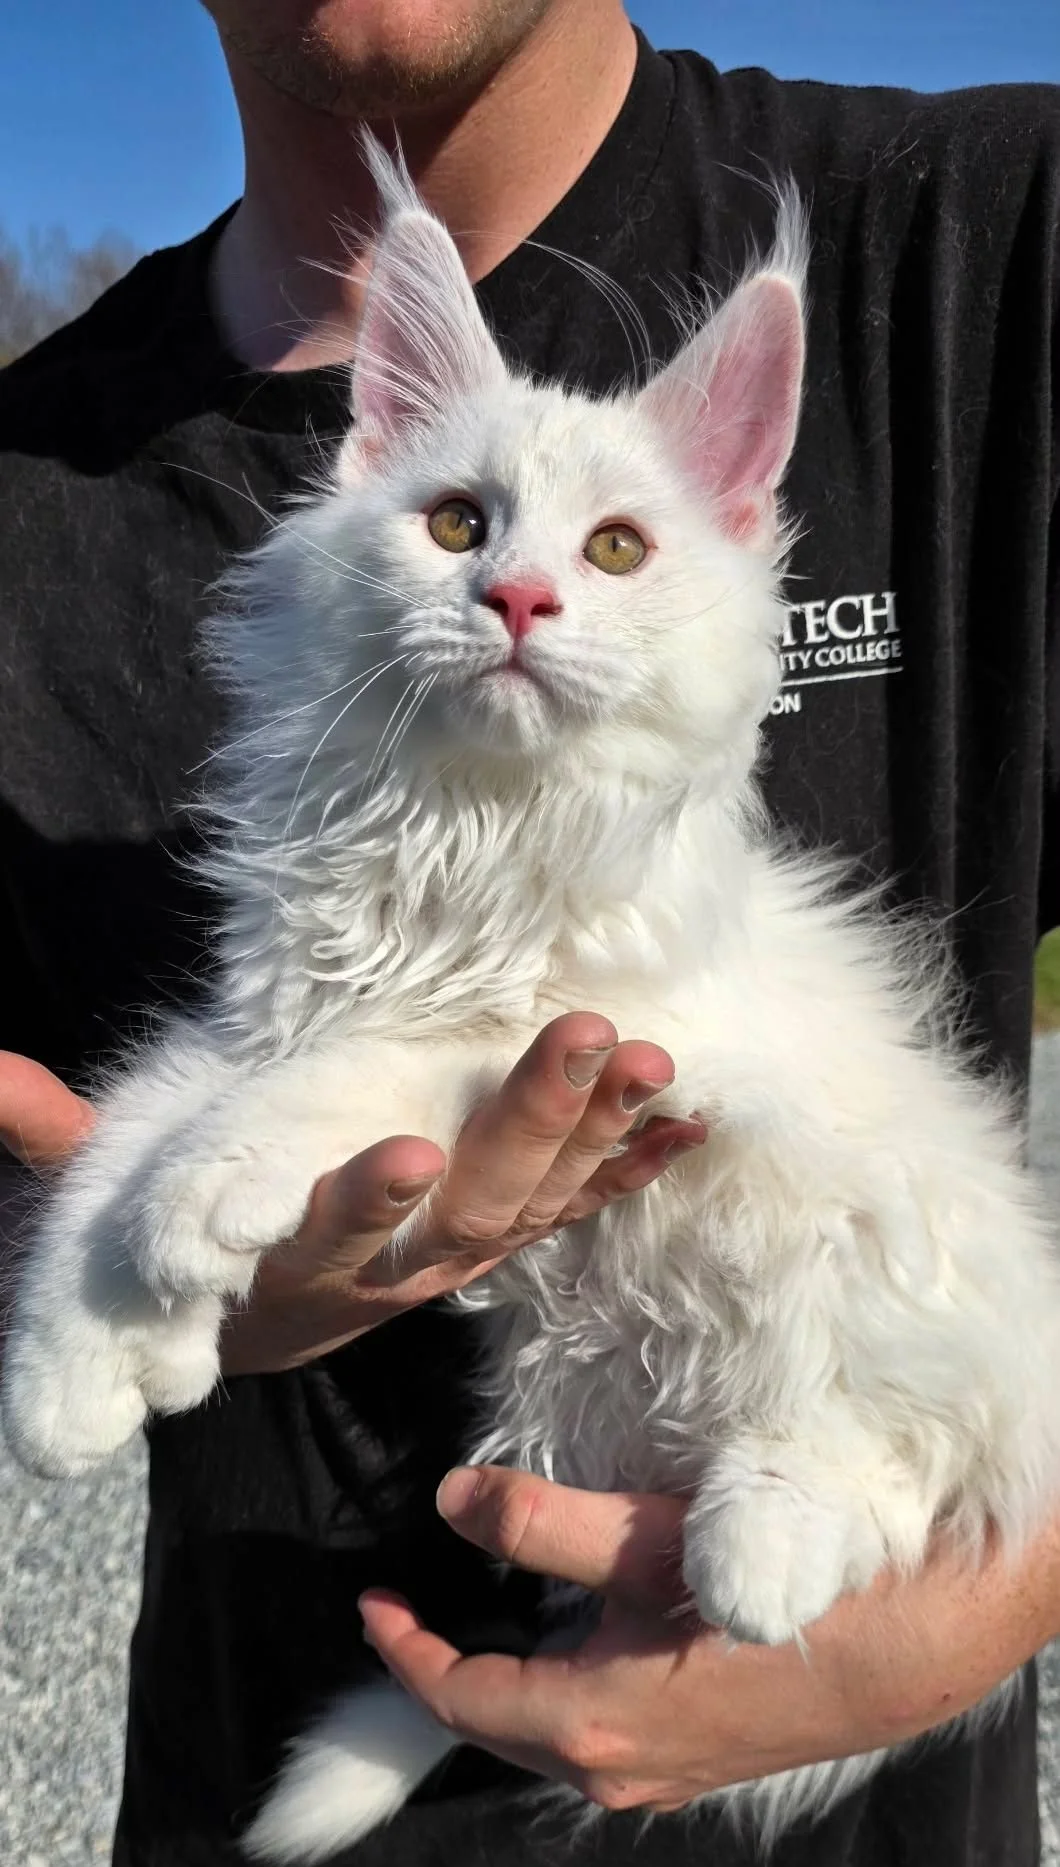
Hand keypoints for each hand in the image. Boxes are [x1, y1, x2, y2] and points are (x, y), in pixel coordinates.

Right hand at [0, 1018, 705, 1373]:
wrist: (259, 1319)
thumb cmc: (184, 1248)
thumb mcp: (111, 1216)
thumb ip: (63, 1149)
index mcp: (300, 1266)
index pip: (333, 1240)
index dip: (367, 1203)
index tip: (410, 1153)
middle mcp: (395, 1273)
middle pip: (471, 1210)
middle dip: (529, 1124)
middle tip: (585, 1038)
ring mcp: (460, 1260)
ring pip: (539, 1205)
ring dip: (600, 1134)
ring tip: (652, 1054)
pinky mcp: (501, 1240)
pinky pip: (576, 1209)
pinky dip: (632, 1166)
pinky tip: (689, 1115)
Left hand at [359, 1466, 1059, 1811]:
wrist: (911, 1645)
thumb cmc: (780, 1586)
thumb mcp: (648, 1540)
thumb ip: (541, 1520)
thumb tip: (451, 1498)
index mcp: (586, 1722)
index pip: (458, 1697)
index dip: (404, 1649)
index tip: (372, 1600)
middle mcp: (614, 1768)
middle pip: (499, 1724)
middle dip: (448, 1668)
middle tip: (416, 1606)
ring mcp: (659, 1775)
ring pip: (550, 1732)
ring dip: (507, 1680)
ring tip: (485, 1615)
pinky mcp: (695, 1759)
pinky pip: (600, 1734)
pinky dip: (561, 1691)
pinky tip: (579, 1639)